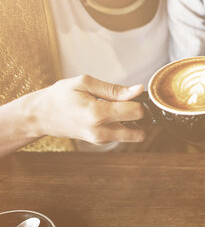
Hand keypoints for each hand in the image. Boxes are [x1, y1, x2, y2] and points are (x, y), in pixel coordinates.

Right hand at [30, 75, 145, 143]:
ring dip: (131, 122)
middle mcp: (100, 132)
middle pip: (139, 131)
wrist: (41, 115)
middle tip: (128, 104)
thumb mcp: (85, 84)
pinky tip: (107, 114)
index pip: (136, 112)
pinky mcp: (100, 143)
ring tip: (116, 108)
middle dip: (140, 117)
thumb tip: (138, 90)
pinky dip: (121, 125)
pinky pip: (121, 135)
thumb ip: (114, 89)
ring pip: (132, 135)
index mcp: (97, 114)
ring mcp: (100, 140)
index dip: (139, 101)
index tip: (132, 94)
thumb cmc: (61, 96)